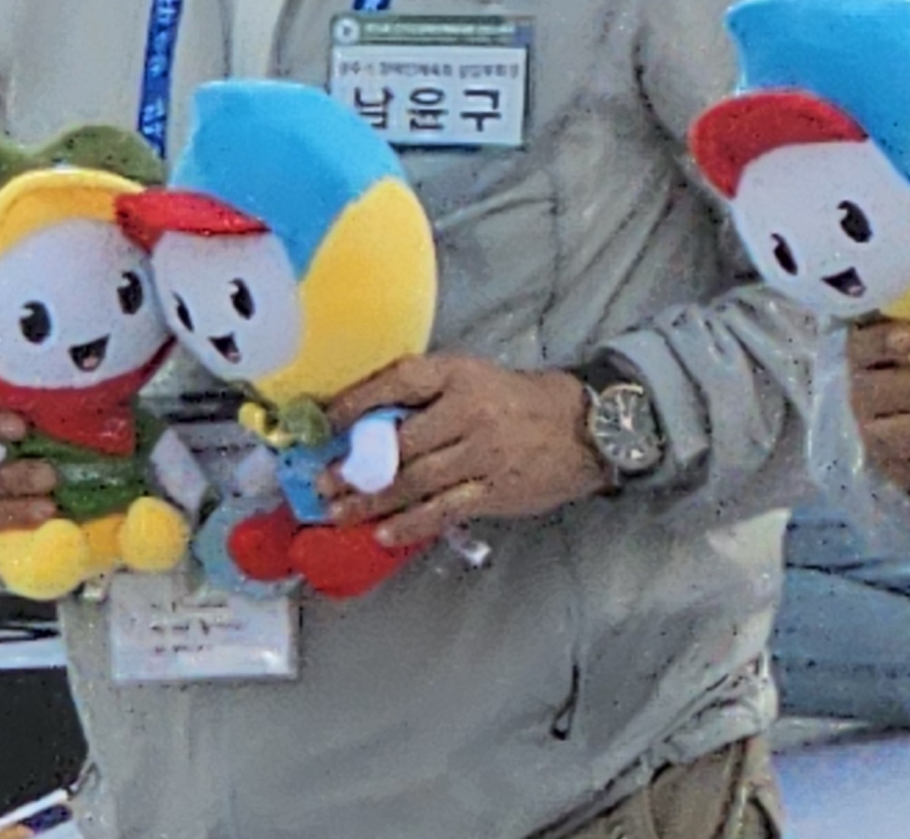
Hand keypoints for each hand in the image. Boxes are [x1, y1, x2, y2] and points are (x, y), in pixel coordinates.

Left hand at [319, 355, 610, 548]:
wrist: (588, 426)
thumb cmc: (520, 403)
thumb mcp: (477, 381)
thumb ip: (429, 397)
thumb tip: (367, 427)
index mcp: (461, 376)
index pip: (400, 381)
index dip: (356, 402)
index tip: (322, 423)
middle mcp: (470, 411)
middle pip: (399, 443)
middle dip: (354, 468)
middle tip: (322, 484)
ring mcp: (484, 453)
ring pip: (414, 482)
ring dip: (371, 501)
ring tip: (339, 513)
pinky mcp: (496, 489)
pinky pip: (443, 510)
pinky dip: (410, 524)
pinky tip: (385, 533)